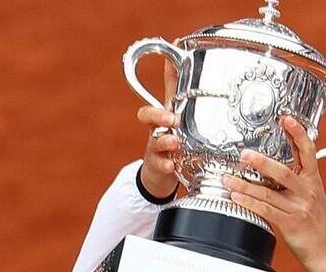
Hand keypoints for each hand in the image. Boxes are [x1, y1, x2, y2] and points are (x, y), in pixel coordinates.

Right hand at [136, 60, 179, 198]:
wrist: (161, 174)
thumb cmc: (172, 137)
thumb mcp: (177, 110)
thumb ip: (177, 83)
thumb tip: (178, 45)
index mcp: (162, 116)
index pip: (155, 95)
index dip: (159, 84)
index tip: (167, 83)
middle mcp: (156, 129)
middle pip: (147, 117)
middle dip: (157, 115)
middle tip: (172, 118)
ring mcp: (156, 149)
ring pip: (155, 143)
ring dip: (164, 141)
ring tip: (174, 142)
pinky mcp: (160, 168)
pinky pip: (161, 167)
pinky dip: (166, 166)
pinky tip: (172, 166)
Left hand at [221, 116, 325, 271]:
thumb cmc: (318, 224)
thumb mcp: (313, 196)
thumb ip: (297, 180)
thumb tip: (273, 166)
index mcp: (313, 181)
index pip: (308, 152)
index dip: (298, 134)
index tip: (286, 119)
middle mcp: (307, 192)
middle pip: (284, 172)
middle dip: (262, 162)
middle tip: (244, 154)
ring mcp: (299, 208)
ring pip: (269, 192)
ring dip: (246, 184)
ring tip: (228, 177)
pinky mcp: (290, 224)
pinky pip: (266, 211)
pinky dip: (249, 203)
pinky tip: (236, 197)